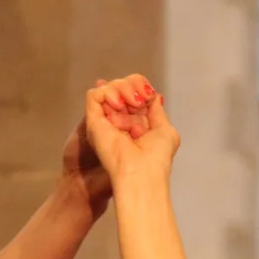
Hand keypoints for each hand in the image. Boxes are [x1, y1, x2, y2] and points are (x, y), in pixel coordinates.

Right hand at [82, 74, 178, 188]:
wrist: (141, 173)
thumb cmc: (156, 159)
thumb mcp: (165, 130)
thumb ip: (157, 112)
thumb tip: (154, 96)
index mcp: (135, 123)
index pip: (133, 93)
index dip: (141, 88)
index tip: (149, 97)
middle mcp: (118, 121)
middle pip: (121, 86)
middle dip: (134, 85)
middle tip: (141, 100)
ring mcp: (104, 122)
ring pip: (108, 87)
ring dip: (123, 88)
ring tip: (133, 103)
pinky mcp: (93, 122)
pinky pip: (94, 95)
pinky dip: (108, 92)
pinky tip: (119, 105)